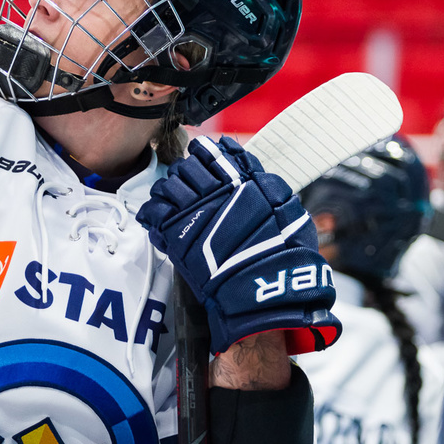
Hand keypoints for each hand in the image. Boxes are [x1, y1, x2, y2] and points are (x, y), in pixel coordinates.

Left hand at [137, 136, 340, 354]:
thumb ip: (270, 189)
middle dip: (186, 172)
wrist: (267, 290)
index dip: (207, 154)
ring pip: (169, 185)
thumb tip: (253, 173)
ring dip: (169, 190)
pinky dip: (153, 212)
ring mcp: (195, 211)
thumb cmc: (284, 255)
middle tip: (188, 183)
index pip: (217, 153)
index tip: (204, 157)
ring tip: (172, 200)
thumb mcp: (290, 213)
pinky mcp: (177, 235)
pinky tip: (157, 218)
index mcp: (245, 180)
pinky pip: (154, 212)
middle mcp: (217, 190)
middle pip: (189, 167)